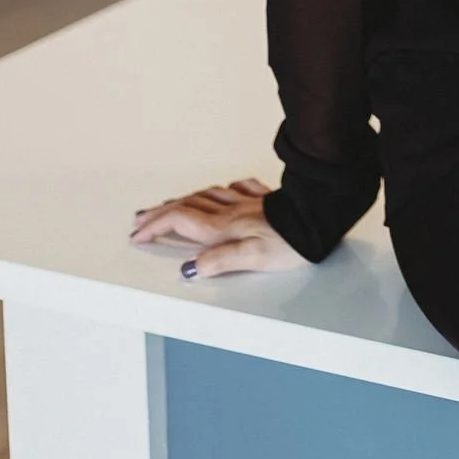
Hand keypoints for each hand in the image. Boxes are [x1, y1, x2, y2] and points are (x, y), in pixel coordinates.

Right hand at [128, 175, 308, 277]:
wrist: (320, 219)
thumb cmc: (291, 242)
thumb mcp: (253, 258)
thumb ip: (219, 261)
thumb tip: (190, 268)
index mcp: (224, 228)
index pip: (180, 222)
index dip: (156, 227)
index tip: (138, 236)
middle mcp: (231, 212)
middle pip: (186, 206)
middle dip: (160, 213)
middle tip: (140, 219)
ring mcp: (247, 203)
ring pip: (206, 196)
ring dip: (182, 200)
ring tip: (168, 204)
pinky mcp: (264, 199)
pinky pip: (235, 190)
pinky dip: (220, 191)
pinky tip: (221, 190)